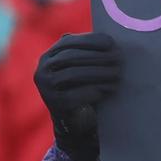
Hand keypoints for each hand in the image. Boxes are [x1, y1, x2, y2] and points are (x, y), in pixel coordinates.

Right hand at [34, 32, 121, 160]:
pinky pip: (74, 96)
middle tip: (118, 58)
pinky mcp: (55, 105)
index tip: (111, 42)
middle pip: (71, 57)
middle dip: (97, 56)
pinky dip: (92, 91)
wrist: (73, 120)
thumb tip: (110, 40)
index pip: (67, 42)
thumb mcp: (80, 67)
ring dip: (98, 72)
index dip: (90, 40)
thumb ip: (86, 52)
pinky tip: (107, 89)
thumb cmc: (81, 88)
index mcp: (48, 56)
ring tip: (116, 73)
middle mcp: (42, 70)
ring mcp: (46, 88)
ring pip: (73, 74)